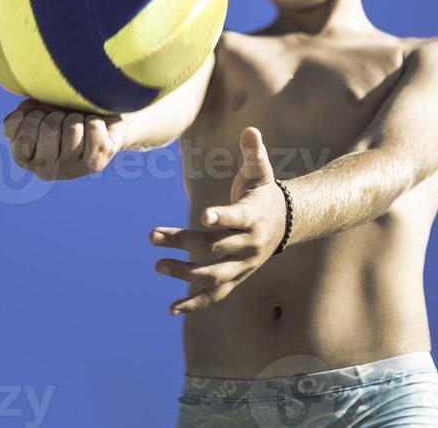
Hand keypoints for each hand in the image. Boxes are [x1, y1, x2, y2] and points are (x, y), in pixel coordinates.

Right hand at [2, 98, 126, 180]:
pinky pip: (93, 127)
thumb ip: (23, 112)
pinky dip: (95, 118)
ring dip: (77, 116)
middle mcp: (44, 170)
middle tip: (62, 119)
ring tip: (79, 123)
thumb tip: (21, 115)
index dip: (34, 114)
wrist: (98, 116)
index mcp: (23, 157)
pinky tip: (94, 127)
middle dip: (56, 114)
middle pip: (47, 129)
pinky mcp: (95, 164)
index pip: (19, 132)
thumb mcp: (37, 107)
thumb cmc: (62, 111)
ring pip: (72, 128)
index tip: (42, 115)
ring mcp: (71, 170)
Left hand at [149, 126, 287, 314]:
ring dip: (184, 274)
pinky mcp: (236, 278)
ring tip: (157, 265)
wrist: (285, 222)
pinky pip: (215, 296)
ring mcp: (243, 265)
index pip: (237, 218)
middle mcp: (249, 245)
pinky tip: (171, 309)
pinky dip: (195, 304)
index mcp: (254, 216)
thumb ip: (254, 152)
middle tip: (152, 236)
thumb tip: (250, 129)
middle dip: (183, 242)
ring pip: (213, 276)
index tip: (202, 216)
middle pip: (215, 247)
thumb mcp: (261, 170)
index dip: (221, 217)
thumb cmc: (264, 191)